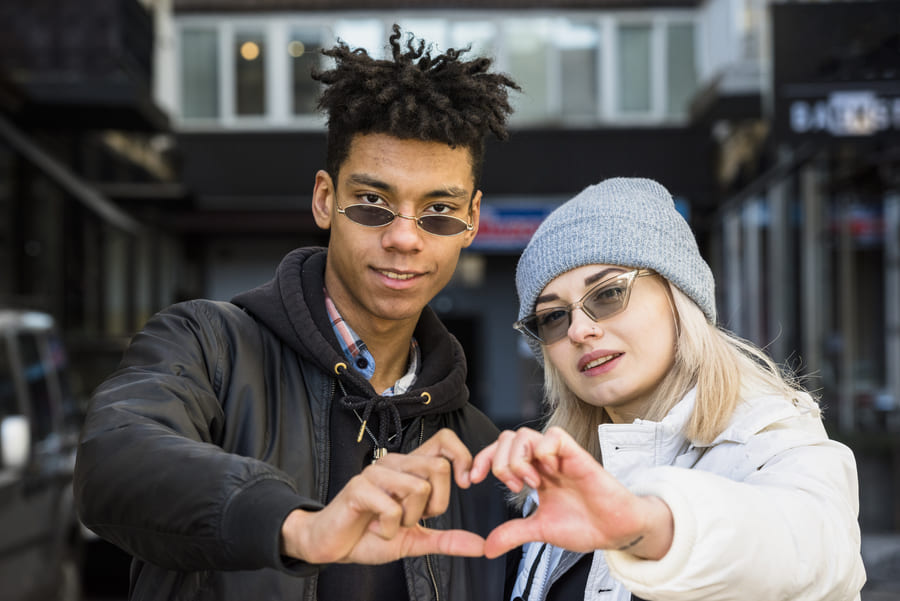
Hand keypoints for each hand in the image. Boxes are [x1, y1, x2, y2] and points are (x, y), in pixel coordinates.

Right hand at [281, 429, 484, 563]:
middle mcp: (394, 463)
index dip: (462, 457)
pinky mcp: (358, 488)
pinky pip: (392, 509)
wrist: (332, 545)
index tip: (465, 484)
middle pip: (438, 467)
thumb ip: (447, 540)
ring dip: (409, 519)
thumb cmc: (370, 534)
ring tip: (389, 524)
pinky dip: (389, 529)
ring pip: (418, 488)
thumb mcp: (415, 539)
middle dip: (435, 504)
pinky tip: (376, 529)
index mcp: (410, 468)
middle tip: (414, 519)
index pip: (444, 440)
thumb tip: (480, 546)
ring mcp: (375, 472)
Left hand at [470, 426, 672, 559]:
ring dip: (518, 459)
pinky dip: (542, 452)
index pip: (499, 452)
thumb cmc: (585, 525)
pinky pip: (554, 436)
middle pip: (507, 438)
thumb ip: (514, 533)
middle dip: (499, 462)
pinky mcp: (577, 456)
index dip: (481, 461)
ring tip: (530, 484)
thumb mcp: (540, 530)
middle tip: (514, 487)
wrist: (616, 531)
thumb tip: (487, 548)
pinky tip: (548, 474)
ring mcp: (559, 457)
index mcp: (533, 473)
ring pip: (524, 435)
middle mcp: (543, 461)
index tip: (472, 481)